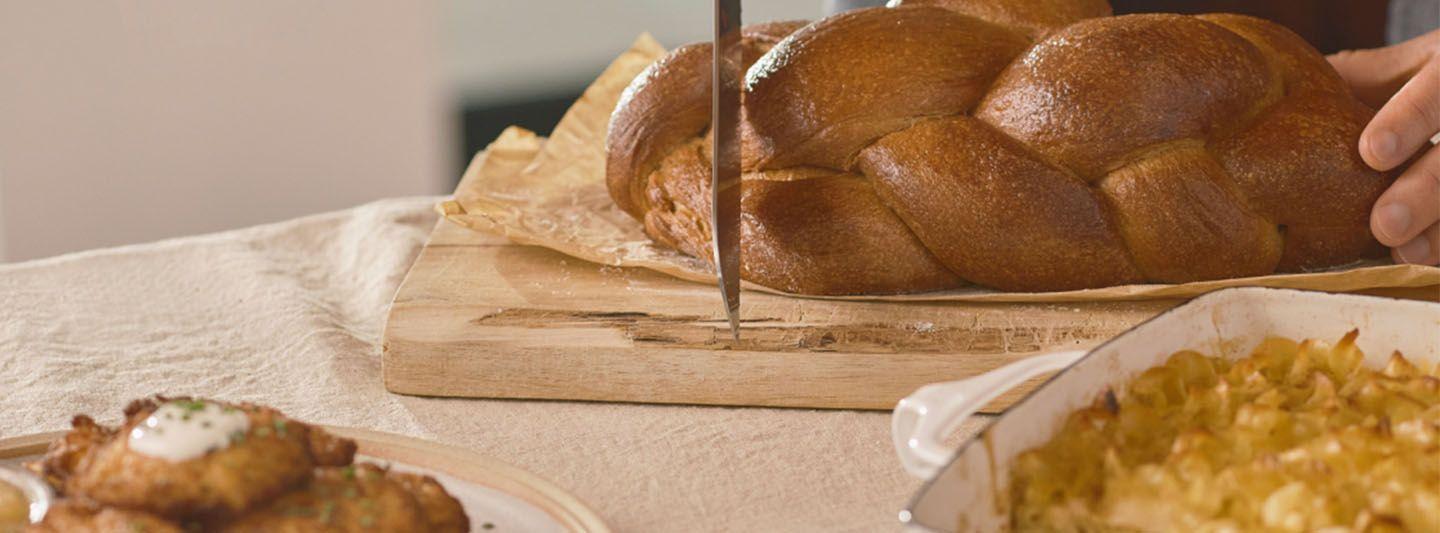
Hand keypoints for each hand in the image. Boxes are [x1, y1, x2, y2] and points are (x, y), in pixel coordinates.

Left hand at [1328, 30, 1439, 264]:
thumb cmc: (1417, 80)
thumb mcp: (1392, 69)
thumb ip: (1348, 81)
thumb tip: (1265, 94)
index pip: (1433, 90)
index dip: (1408, 120)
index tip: (1371, 153)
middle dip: (1424, 189)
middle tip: (1384, 225)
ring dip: (1439, 227)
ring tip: (1404, 252)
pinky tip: (1416, 258)